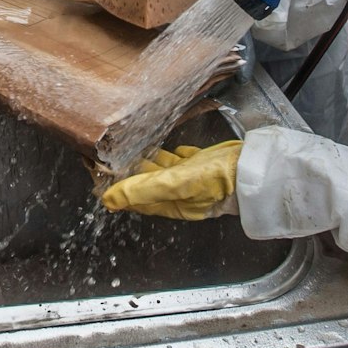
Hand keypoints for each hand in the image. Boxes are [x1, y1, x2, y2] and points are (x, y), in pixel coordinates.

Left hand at [101, 141, 242, 219]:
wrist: (255, 171)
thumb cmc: (220, 180)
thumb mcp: (177, 183)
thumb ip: (142, 190)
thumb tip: (109, 201)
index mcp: (167, 203)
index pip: (129, 196)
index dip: (110, 184)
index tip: (92, 167)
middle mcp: (175, 193)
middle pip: (139, 182)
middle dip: (121, 169)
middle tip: (102, 151)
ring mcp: (188, 178)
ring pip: (156, 170)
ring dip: (139, 160)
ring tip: (121, 146)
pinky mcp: (200, 164)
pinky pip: (174, 159)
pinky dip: (161, 153)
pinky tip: (155, 144)